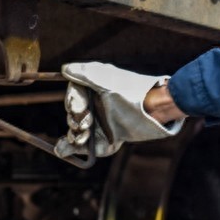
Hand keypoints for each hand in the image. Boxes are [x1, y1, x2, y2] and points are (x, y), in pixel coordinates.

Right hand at [54, 62, 183, 158]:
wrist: (155, 108)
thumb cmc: (132, 90)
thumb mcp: (107, 80)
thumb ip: (85, 74)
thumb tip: (65, 69)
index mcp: (94, 91)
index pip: (74, 97)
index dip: (73, 103)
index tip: (78, 109)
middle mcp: (96, 107)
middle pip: (74, 116)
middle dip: (75, 120)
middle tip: (85, 124)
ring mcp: (101, 124)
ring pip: (78, 132)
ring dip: (75, 135)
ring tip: (82, 136)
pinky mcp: (108, 139)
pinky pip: (88, 146)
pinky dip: (75, 149)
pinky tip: (64, 150)